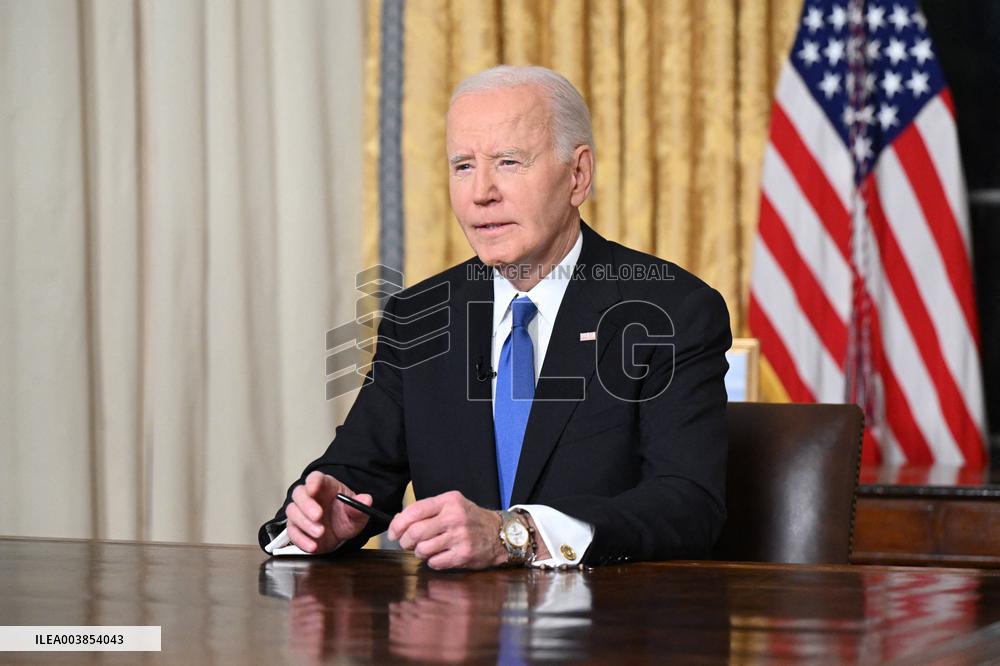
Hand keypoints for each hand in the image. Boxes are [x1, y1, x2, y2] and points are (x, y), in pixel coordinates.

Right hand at [285, 471, 371, 553]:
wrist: (342, 534)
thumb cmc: (347, 516)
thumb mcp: (358, 513)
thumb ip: (360, 506)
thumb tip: (367, 500)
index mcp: (325, 486)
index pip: (315, 478)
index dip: (312, 482)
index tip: (314, 489)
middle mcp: (310, 497)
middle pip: (299, 493)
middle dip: (306, 504)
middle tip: (318, 516)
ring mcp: (301, 512)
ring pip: (293, 512)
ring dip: (305, 523)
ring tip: (320, 532)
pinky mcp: (296, 528)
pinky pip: (292, 532)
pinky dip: (301, 540)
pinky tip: (313, 546)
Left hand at [387, 491, 506, 569]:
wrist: (499, 534)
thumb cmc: (470, 519)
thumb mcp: (451, 505)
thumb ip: (426, 510)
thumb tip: (397, 521)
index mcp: (449, 501)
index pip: (414, 511)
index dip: (398, 524)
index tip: (393, 532)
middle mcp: (454, 517)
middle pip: (415, 533)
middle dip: (406, 542)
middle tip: (408, 544)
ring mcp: (459, 537)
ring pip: (422, 550)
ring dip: (420, 553)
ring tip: (428, 549)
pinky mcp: (463, 555)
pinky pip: (435, 562)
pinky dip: (433, 561)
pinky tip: (441, 555)